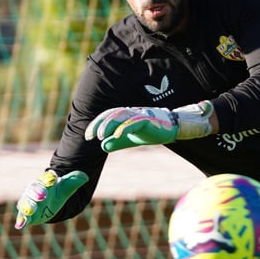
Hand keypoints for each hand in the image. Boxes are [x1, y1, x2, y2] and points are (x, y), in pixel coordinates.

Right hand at [14, 169, 89, 228]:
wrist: (49, 201)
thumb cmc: (57, 192)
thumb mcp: (67, 187)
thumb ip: (75, 181)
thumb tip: (85, 177)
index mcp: (44, 182)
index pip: (45, 179)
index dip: (49, 179)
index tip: (53, 178)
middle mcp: (34, 191)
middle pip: (34, 190)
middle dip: (37, 192)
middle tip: (43, 195)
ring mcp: (29, 202)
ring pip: (26, 203)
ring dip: (27, 207)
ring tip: (30, 211)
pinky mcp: (27, 215)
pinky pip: (22, 217)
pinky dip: (21, 220)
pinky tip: (19, 225)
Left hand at [85, 101, 212, 152]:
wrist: (171, 129)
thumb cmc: (150, 132)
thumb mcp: (130, 140)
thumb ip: (117, 142)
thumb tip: (103, 146)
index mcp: (125, 116)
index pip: (107, 117)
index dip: (96, 124)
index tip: (88, 136)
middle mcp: (130, 112)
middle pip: (111, 114)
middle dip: (99, 124)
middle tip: (90, 136)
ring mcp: (139, 115)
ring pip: (120, 116)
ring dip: (109, 125)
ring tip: (101, 136)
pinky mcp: (148, 119)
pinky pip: (134, 122)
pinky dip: (125, 128)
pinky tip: (117, 136)